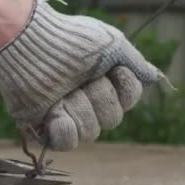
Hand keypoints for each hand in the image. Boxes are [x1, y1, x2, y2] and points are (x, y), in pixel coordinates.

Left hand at [0, 0, 159, 150]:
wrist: (32, 46)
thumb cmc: (70, 40)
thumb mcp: (111, 44)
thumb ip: (134, 63)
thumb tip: (152, 78)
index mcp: (103, 81)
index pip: (129, 100)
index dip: (124, 89)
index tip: (111, 70)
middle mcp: (87, 100)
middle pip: (112, 120)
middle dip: (99, 98)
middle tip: (80, 81)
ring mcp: (66, 114)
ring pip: (91, 133)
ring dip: (78, 109)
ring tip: (62, 93)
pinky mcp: (45, 126)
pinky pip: (67, 144)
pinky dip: (64, 129)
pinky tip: (55, 112)